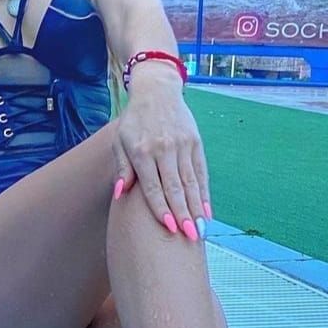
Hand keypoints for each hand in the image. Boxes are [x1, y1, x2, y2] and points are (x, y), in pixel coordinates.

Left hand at [111, 77, 210, 238]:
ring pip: (190, 182)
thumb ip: (122, 168)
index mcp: (142, 151)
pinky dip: (204, 193)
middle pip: (175, 188)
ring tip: (200, 230)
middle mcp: (164, 149)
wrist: (157, 91)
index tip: (169, 227)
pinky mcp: (195, 143)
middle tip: (190, 237)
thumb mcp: (121, 140)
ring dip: (196, 208)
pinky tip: (206, 211)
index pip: (153, 186)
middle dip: (183, 214)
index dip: (161, 208)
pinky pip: (201, 172)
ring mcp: (182, 145)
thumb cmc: (134, 121)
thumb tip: (120, 194)